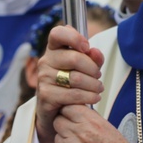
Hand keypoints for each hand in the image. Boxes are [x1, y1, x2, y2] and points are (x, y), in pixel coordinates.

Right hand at [35, 25, 104, 142]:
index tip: (87, 47)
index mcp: (53, 48)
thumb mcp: (84, 67)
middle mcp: (45, 61)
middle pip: (74, 58)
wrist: (55, 110)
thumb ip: (92, 57)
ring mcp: (43, 78)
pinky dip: (89, 97)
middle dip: (92, 68)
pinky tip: (95, 97)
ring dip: (94, 85)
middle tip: (98, 76)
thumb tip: (94, 51)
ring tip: (99, 88)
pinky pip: (74, 94)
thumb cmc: (70, 83)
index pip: (58, 33)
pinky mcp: (45, 95)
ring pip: (76, 78)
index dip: (74, 37)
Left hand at [55, 104, 138, 142]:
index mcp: (92, 122)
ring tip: (76, 141)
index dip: (69, 110)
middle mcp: (80, 134)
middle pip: (58, 121)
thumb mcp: (108, 127)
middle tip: (71, 126)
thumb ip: (91, 117)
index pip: (68, 108)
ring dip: (64, 137)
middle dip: (64, 122)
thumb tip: (79, 110)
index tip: (71, 113)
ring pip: (57, 137)